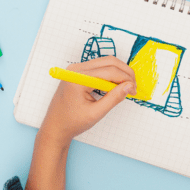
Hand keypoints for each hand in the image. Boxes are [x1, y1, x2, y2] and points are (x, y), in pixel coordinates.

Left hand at [24, 57, 135, 189]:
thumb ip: (113, 98)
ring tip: (126, 87)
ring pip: (104, 63)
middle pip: (108, 62)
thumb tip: (129, 86)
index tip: (134, 90)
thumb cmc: (71, 123)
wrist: (54, 127)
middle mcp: (76, 68)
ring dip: (118, 72)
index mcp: (78, 78)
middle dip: (124, 72)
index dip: (125, 79)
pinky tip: (115, 86)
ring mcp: (76, 69)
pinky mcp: (78, 72)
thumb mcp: (95, 113)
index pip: (108, 71)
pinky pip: (98, 67)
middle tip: (133, 86)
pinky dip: (110, 74)